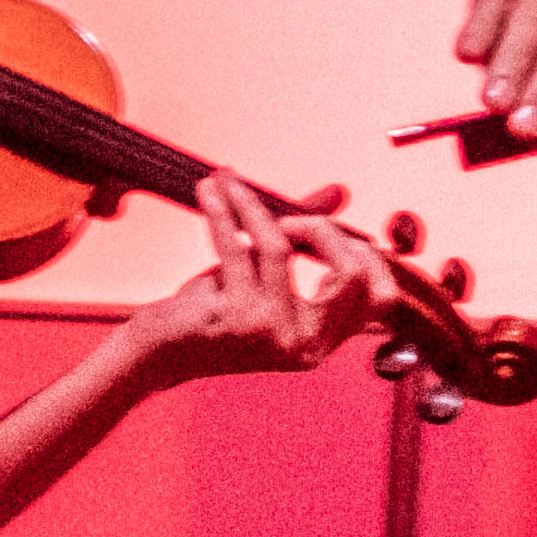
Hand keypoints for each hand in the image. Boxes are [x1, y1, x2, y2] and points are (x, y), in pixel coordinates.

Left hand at [113, 174, 396, 390]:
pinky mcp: (234, 319)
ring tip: (227, 183)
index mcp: (322, 342)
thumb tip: (339, 191)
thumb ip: (305, 236)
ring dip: (250, 205)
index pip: (376, 293)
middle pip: (350, 273)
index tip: (313, 230)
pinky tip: (210, 190)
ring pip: (279, 247)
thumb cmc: (216, 310)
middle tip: (283, 217)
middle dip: (319, 229)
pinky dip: (222, 211)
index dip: (356, 251)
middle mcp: (306, 345)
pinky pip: (237, 247)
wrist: (160, 354)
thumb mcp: (265, 274)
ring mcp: (271, 333)